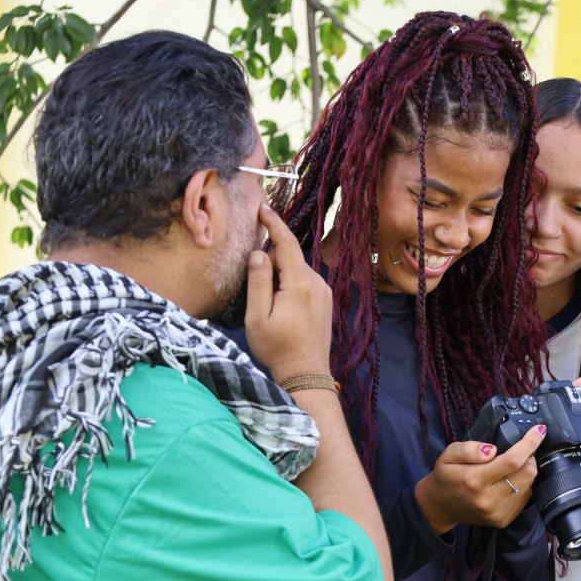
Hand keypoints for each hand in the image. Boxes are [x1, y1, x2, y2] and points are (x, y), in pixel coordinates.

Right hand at [244, 205, 332, 381]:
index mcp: (300, 283)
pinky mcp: (325, 300)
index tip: (262, 207)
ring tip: (268, 302)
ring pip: (296, 268)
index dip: (274, 223)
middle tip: (255, 284)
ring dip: (280, 273)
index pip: (287, 243)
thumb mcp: (257, 317)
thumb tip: (258, 253)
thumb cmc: (277, 348)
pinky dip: (289, 282)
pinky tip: (280, 304)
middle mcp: (317, 282)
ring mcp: (323, 291)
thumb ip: (258, 282)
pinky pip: (304, 280)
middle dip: (270, 260)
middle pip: (290, 256)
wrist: (306, 373)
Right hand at [414, 424, 546, 535]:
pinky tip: (507, 482)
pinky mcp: (503, 520)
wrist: (441, 506)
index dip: (529, 444)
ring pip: (529, 485)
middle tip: (520, 451)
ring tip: (510, 467)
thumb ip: (469, 449)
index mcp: (474, 480)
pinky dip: (521, 485)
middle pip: (527, 474)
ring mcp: (497, 512)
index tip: (539, 431)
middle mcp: (488, 499)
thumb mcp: (449, 455)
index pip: (512, 461)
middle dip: (529, 456)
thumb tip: (492, 450)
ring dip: (525, 471)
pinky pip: (524, 498)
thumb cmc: (446, 477)